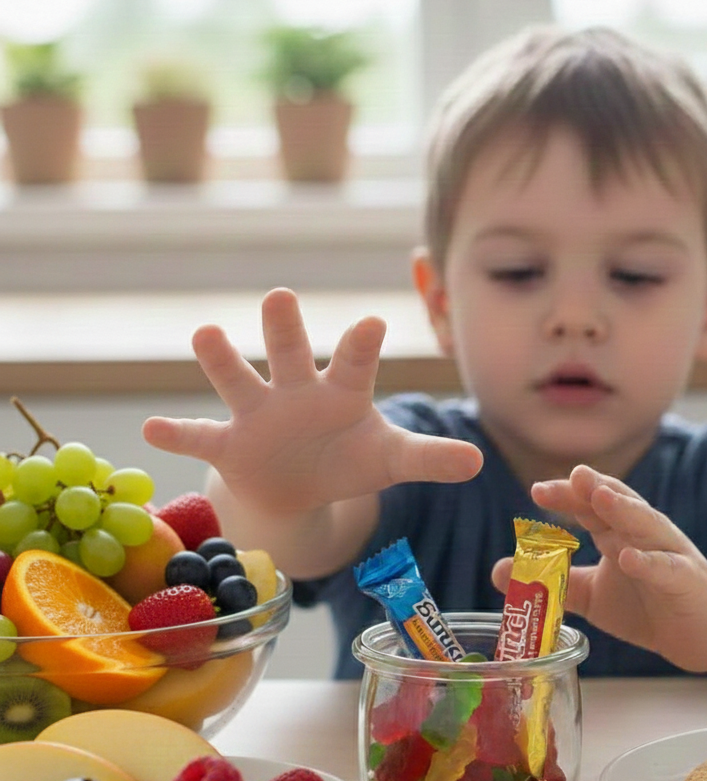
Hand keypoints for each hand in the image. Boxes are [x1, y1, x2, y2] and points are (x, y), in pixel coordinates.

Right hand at [143, 288, 482, 515]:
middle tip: (282, 295)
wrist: (300, 485)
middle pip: (291, 354)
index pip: (355, 363)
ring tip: (208, 334)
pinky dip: (179, 436)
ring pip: (238, 381)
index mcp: (342, 392)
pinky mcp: (230, 445)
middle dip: (286, 328)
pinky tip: (152, 430)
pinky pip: (201, 438)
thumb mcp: (391, 459)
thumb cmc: (350, 457)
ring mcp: (259, 415)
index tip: (371, 321)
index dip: (362, 345)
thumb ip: (429, 457)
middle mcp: (297, 392)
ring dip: (222, 360)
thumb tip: (479, 462)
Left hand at [491, 464, 706, 681]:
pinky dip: (650, 561)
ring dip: (624, 510)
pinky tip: (629, 556)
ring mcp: (669, 554)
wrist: (704, 633)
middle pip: (619, 503)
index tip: (537, 490)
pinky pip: (667, 568)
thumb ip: (554, 581)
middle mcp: (643, 534)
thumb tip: (498, 571)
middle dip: (596, 488)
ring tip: (601, 497)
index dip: (567, 494)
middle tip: (573, 475)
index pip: (591, 504)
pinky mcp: (687, 582)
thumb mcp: (593, 594)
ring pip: (647, 525)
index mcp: (619, 531)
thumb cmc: (647, 603)